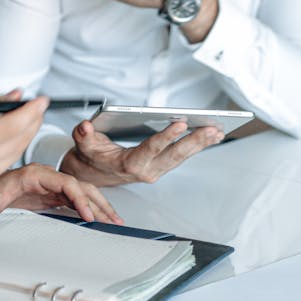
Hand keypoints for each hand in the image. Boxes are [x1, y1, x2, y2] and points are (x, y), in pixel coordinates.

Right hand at [0, 91, 45, 208]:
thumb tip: (14, 98)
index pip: (10, 125)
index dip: (31, 112)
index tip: (39, 102)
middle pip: (17, 142)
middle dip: (32, 122)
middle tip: (36, 109)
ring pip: (14, 156)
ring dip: (24, 137)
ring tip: (24, 121)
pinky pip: (2, 169)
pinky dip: (8, 153)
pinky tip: (6, 142)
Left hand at [0, 164, 121, 224]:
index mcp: (32, 175)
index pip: (64, 183)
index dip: (79, 198)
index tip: (88, 215)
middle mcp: (45, 178)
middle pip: (79, 186)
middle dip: (98, 202)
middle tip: (112, 220)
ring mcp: (49, 186)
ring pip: (82, 192)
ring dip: (100, 205)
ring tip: (114, 220)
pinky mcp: (50, 196)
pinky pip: (75, 200)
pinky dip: (90, 208)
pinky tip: (100, 218)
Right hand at [60, 118, 222, 186]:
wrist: (93, 176)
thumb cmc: (92, 158)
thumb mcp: (83, 145)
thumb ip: (83, 135)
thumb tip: (85, 127)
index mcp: (129, 164)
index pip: (151, 149)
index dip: (166, 137)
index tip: (181, 124)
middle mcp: (146, 170)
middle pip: (174, 155)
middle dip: (195, 142)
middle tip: (211, 129)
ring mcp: (156, 170)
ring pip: (182, 157)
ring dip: (201, 144)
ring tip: (217, 131)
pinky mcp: (162, 167)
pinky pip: (182, 157)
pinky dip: (197, 146)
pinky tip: (210, 136)